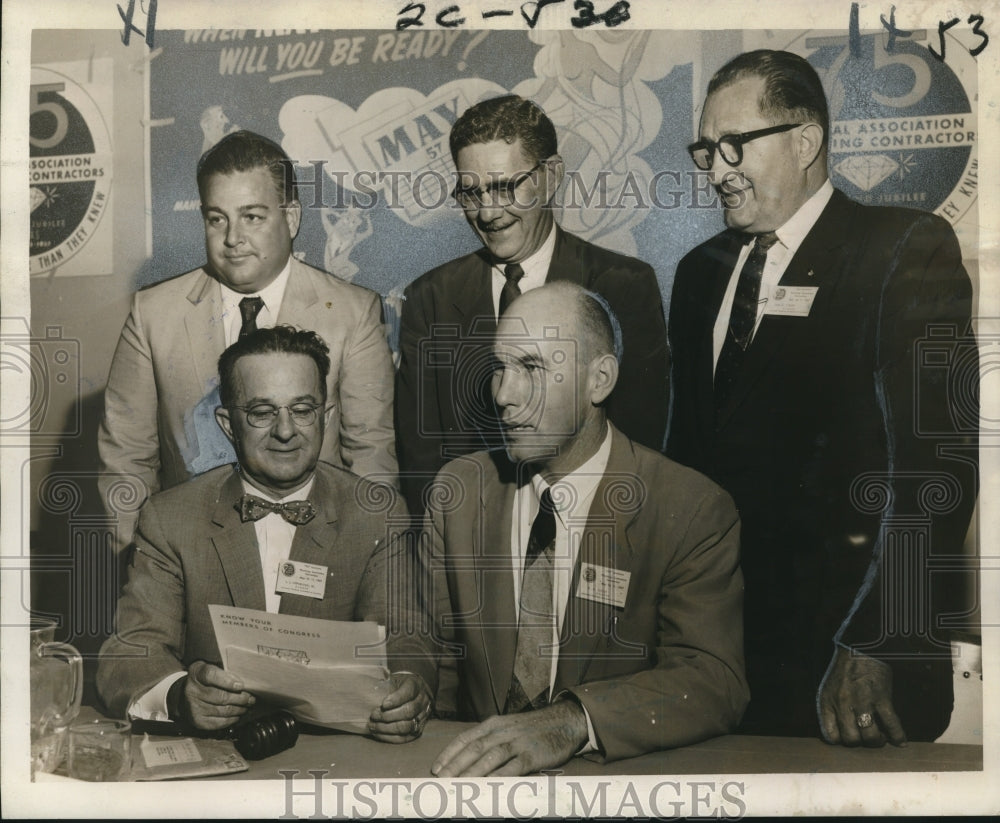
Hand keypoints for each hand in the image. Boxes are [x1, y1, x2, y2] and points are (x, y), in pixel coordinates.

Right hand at [180, 661, 255, 730]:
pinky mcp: (197, 720)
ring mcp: (194, 707)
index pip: (211, 675)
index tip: (241, 685)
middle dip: (240, 698)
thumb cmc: (208, 679)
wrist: (188, 694)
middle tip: (251, 698)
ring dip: (239, 709)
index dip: (227, 681)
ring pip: (222, 711)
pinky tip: (238, 715)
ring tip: (247, 706)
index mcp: (197, 673)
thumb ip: (227, 672)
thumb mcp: (213, 667)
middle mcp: (192, 691)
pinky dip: (232, 719)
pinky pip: (218, 722)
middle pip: (221, 696)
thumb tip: (245, 684)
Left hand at [368, 671, 432, 742]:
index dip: (396, 699)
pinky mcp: (418, 730)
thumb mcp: (393, 679)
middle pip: (409, 711)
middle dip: (388, 716)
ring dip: (387, 728)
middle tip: (374, 716)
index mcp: (416, 685)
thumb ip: (385, 683)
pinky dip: (389, 737)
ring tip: (373, 726)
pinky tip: (378, 733)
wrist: (412, 693)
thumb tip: (370, 690)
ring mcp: (422, 717)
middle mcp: (422, 701)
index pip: (409, 692)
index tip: (383, 704)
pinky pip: (405, 738)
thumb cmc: (397, 685)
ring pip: (407, 726)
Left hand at [432, 699, 588, 776]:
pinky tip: (487, 788)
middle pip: (474, 749)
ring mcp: (518, 743)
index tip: (436, 768)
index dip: (449, 753)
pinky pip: (512, 769)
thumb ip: (490, 740)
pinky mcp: (532, 756)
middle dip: (455, 766)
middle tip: (441, 781)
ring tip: (458, 787)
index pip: (466, 738)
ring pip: (489, 758)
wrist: (564, 721)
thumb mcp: (509, 726)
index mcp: (494, 724)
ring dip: (471, 773)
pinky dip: (498, 778)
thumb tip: (467, 762)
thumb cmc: (533, 728)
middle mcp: (503, 731)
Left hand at [818, 646, 906, 746]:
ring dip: (877, 741)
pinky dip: (898, 736)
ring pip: (870, 736)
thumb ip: (830, 710)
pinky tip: (900, 742)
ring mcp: (863, 701)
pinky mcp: (882, 698)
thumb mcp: (828, 689)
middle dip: (859, 744)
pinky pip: (892, 724)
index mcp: (827, 702)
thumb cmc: (843, 671)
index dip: (840, 742)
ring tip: (880, 738)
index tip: (847, 740)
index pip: (830, 735)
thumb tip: (837, 736)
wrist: (859, 649)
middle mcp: (843, 704)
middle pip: (851, 740)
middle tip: (865, 739)